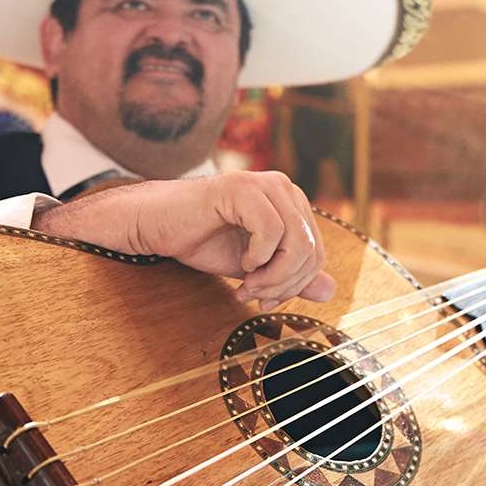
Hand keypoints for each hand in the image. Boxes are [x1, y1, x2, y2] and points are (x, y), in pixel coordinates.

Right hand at [33, 171, 333, 307]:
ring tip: (246, 285)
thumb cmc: (202, 241)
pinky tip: (242, 264)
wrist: (155, 225)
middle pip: (310, 250)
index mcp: (291, 204)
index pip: (316, 253)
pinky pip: (271, 230)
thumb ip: (291, 276)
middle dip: (285, 284)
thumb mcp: (254, 267)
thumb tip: (330, 290)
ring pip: (296, 242)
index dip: (295, 285)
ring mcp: (265, 184)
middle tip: (254, 297)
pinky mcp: (243, 187)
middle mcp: (284, 188)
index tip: (265, 301)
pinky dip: (259, 257)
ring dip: (273, 275)